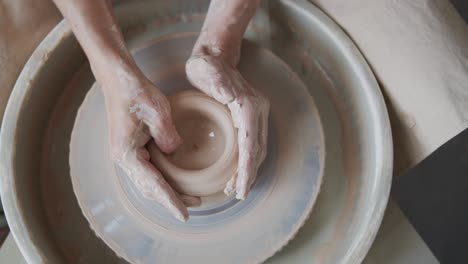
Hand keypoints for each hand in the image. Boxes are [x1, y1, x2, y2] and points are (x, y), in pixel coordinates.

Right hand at [102, 72, 194, 221]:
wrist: (119, 78)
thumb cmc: (136, 92)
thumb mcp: (158, 112)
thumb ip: (168, 137)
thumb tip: (174, 152)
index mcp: (127, 153)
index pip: (153, 185)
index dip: (170, 201)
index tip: (184, 215)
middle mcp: (123, 158)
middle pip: (150, 188)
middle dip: (172, 199)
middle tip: (196, 204)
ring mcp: (126, 153)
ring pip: (149, 180)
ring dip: (168, 190)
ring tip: (189, 197)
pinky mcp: (131, 147)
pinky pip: (148, 169)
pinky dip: (162, 178)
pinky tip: (175, 179)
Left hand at [186, 53, 269, 199]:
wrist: (215, 56)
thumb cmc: (206, 66)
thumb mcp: (205, 70)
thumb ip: (217, 82)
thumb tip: (230, 97)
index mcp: (248, 105)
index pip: (250, 144)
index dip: (246, 169)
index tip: (240, 188)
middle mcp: (257, 111)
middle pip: (256, 151)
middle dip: (248, 175)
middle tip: (236, 194)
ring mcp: (256, 115)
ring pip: (256, 150)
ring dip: (248, 171)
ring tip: (236, 189)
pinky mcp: (250, 118)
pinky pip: (252, 144)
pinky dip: (247, 162)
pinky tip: (237, 173)